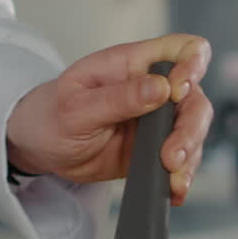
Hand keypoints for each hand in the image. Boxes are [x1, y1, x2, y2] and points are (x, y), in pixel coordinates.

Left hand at [5, 33, 213, 205]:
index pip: (183, 49)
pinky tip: (174, 189)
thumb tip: (161, 88)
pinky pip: (181, 160)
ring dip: (189, 157)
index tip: (176, 92)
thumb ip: (118, 97)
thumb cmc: (52, 115)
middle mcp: (153, 89)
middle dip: (191, 127)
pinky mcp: (155, 149)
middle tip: (172, 155)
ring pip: (193, 131)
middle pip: (195, 97)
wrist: (42, 148)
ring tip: (172, 178)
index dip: (192, 65)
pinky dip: (182, 176)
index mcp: (134, 64)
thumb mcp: (77, 106)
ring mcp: (157, 120)